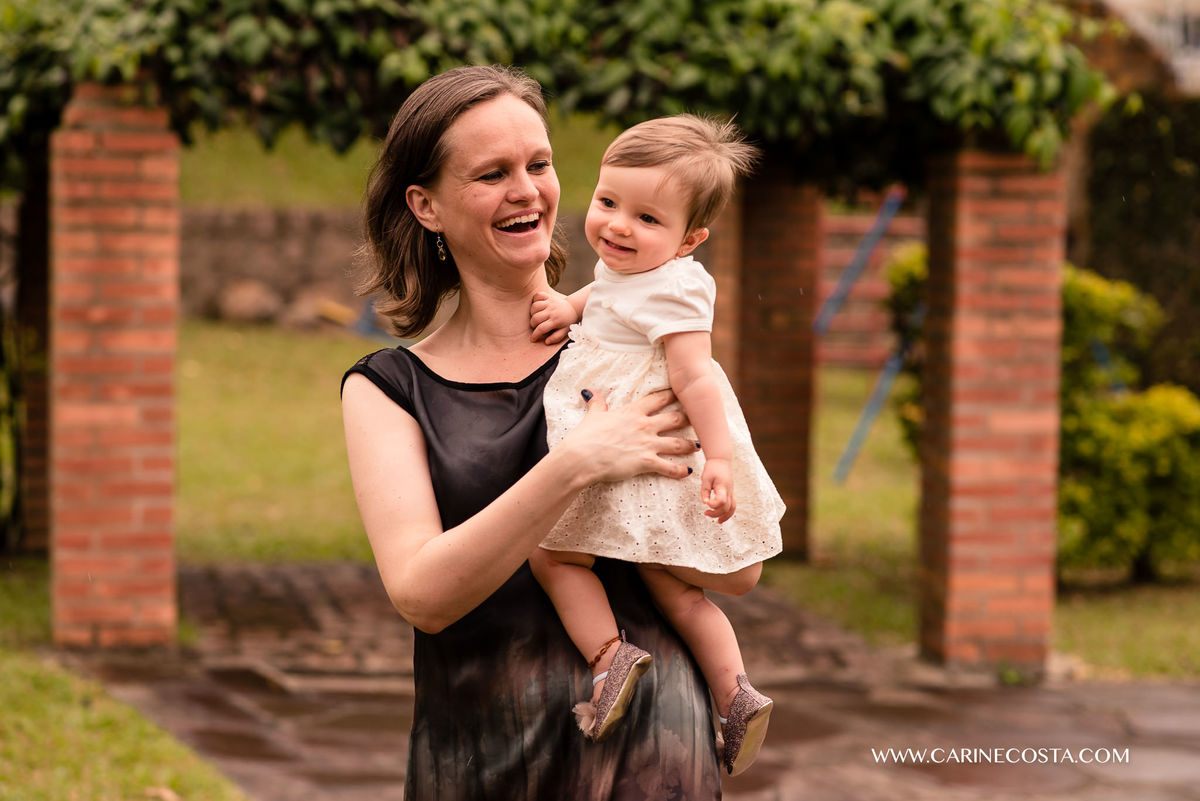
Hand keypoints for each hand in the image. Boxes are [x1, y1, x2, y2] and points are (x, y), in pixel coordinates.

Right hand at [530, 290, 577, 344]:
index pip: (541, 328)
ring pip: (534, 307)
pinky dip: (535, 300)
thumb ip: (556, 338)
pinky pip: (537, 296)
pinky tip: (537, 306)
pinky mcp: (548, 297)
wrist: (573, 308)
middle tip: (536, 326)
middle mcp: (552, 311)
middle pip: (535, 318)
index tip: (533, 339)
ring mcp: (549, 303)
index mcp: (555, 321)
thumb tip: (546, 342)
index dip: (535, 335)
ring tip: (537, 317)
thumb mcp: (565, 331)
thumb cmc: (567, 321)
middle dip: (533, 324)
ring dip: (532, 313)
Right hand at [557, 389, 696, 483]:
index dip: (671, 394)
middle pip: (674, 418)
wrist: (582, 456)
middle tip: (697, 418)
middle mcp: (644, 426)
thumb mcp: (593, 416)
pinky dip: (680, 470)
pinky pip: (669, 467)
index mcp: (632, 412)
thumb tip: (591, 393)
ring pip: (677, 443)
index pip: (657, 399)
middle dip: (688, 418)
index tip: (681, 392)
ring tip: (698, 445)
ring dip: (690, 444)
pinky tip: (688, 472)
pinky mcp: (646, 462)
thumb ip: (597, 404)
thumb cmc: (586, 436)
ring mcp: (647, 444)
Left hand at [701, 457, 735, 522]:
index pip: (721, 501)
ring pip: (732, 508)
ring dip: (725, 516)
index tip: (706, 503)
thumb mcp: (705, 478)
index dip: (714, 505)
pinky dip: (728, 512)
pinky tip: (721, 516)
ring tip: (718, 521)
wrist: (721, 460)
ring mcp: (731, 492)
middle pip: (727, 507)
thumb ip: (705, 491)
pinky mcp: (730, 492)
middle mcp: (729, 491)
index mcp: (723, 486)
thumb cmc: (712, 468)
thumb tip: (705, 503)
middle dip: (716, 513)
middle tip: (705, 512)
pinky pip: (732, 504)